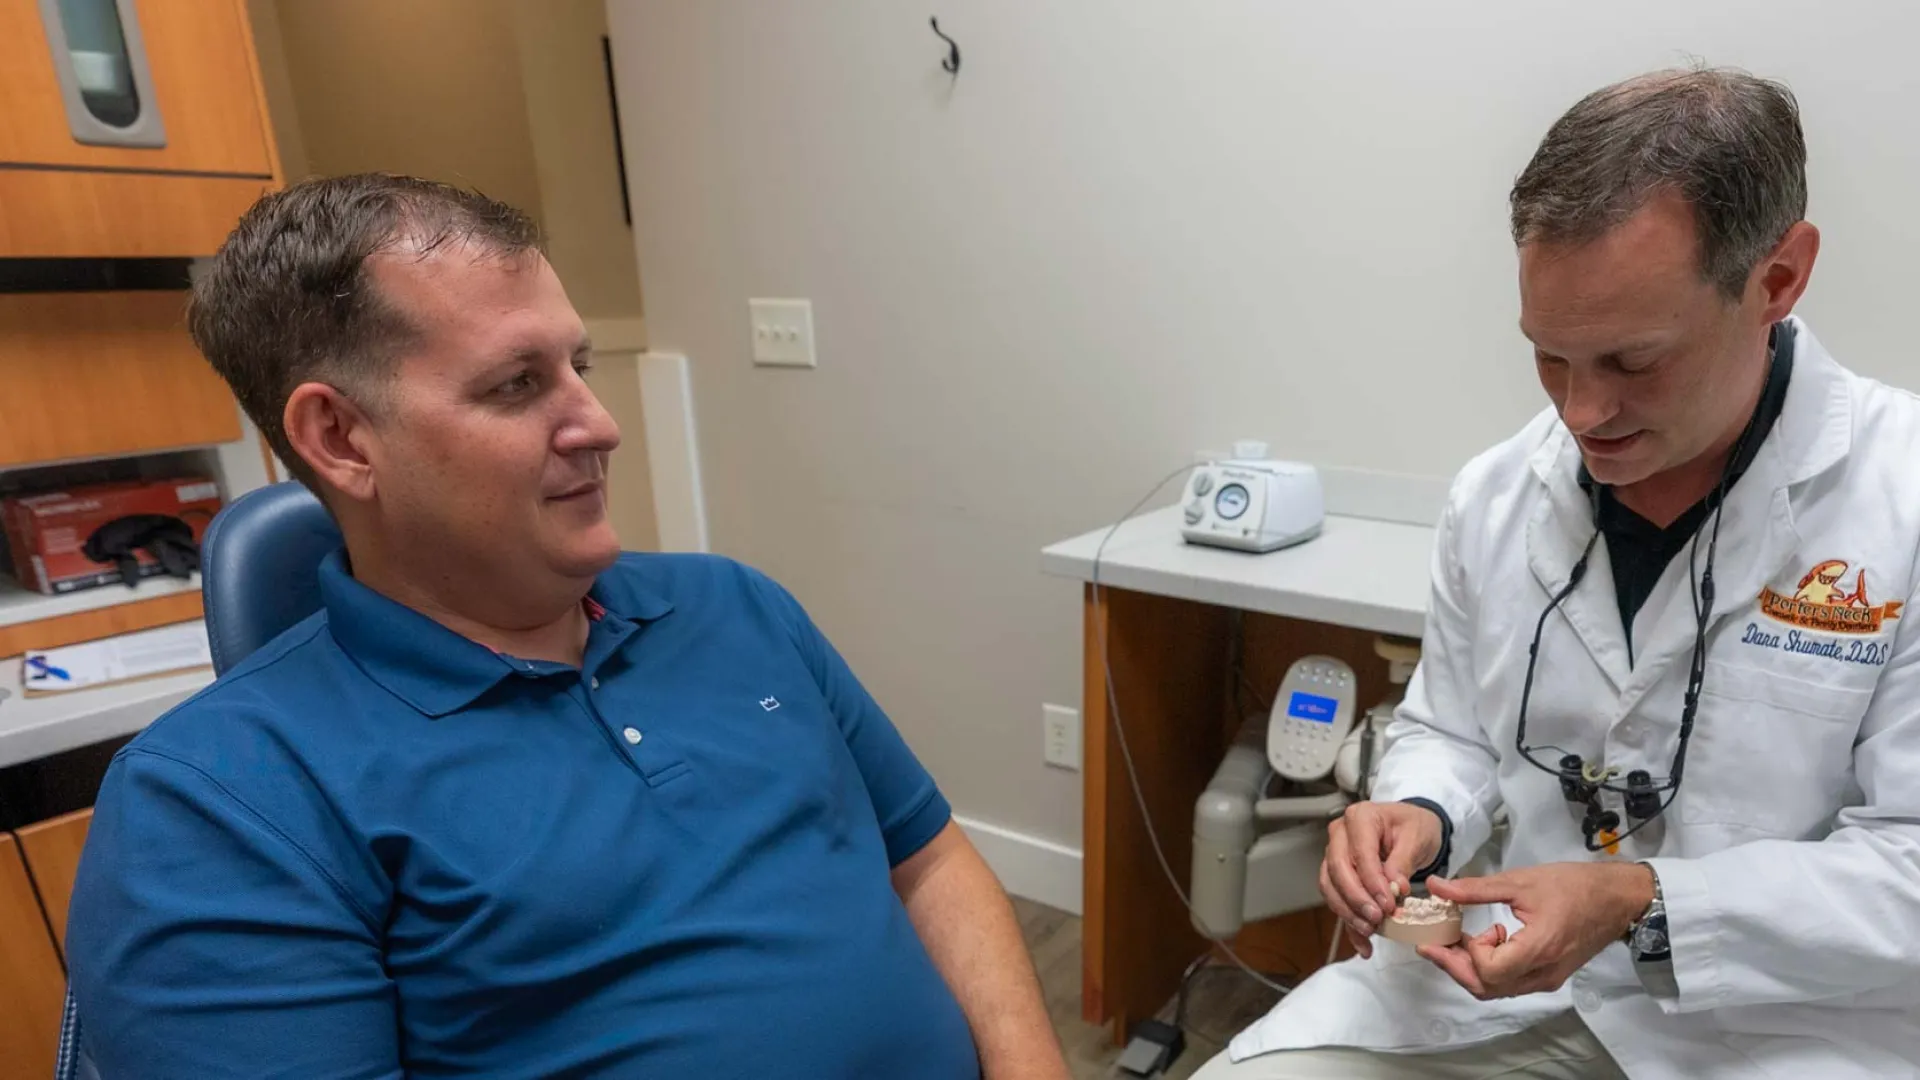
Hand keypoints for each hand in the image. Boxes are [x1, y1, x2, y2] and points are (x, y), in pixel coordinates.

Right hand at [1319, 800, 1443, 958]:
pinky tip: (1363, 945)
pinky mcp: (1337, 875)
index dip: (1371, 881)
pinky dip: (1349, 924)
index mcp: (1360, 817)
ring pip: (1330, 887)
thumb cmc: (1415, 827)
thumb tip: (1394, 886)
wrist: (1412, 829)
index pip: (1359, 853)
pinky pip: (1337, 900)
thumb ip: (1403, 860)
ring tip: (1371, 931)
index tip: (1389, 903)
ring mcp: (1335, 854)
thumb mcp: (1417, 837)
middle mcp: (1340, 834)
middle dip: (1356, 899)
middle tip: (1377, 919)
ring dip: (1348, 912)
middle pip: (1337, 870)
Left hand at [1417, 862, 1654, 998]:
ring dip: (1470, 970)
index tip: (1463, 928)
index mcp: (1539, 948)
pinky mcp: (1550, 976)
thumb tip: (1435, 886)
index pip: (1490, 971)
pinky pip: (1511, 984)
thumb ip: (1475, 888)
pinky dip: (1490, 970)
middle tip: (1434, 944)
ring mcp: (1548, 978)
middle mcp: (1543, 973)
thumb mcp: (1520, 881)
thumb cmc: (1573, 885)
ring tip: (1454, 942)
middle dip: (1455, 967)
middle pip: (1487, 988)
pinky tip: (1483, 944)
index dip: (1468, 953)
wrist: (1616, 898)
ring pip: (1498, 990)